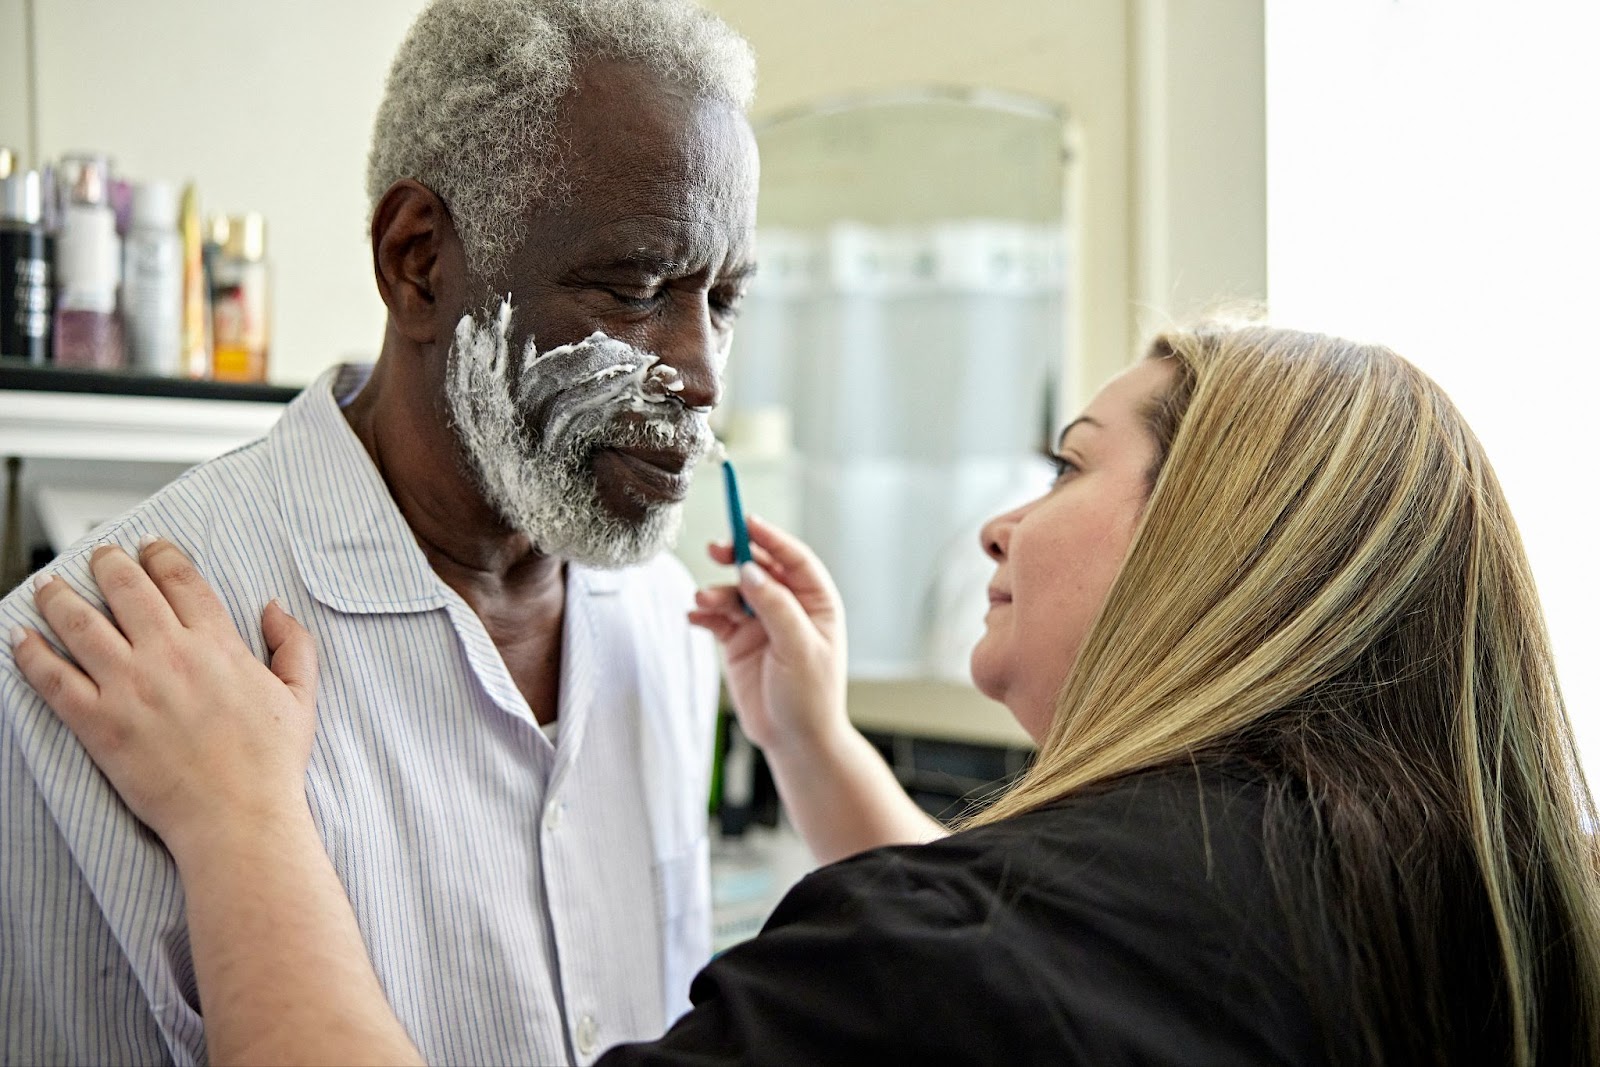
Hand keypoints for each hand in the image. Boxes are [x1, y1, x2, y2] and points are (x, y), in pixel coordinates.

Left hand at [11, 539, 318, 863]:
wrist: (236, 816)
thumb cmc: (269, 763)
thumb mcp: (300, 696)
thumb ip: (293, 644)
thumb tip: (274, 607)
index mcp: (217, 645)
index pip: (181, 580)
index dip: (161, 555)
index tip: (149, 547)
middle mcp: (169, 655)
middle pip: (126, 588)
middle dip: (108, 563)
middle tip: (98, 556)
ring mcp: (129, 687)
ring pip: (82, 624)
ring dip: (60, 598)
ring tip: (49, 586)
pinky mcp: (99, 723)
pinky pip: (53, 678)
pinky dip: (32, 654)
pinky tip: (22, 638)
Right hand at [688, 515, 848, 756]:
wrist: (794, 740)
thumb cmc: (811, 697)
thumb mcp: (799, 648)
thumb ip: (776, 606)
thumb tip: (751, 569)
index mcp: (816, 602)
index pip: (793, 558)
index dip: (771, 538)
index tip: (747, 521)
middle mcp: (788, 607)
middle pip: (760, 567)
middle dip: (738, 556)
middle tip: (716, 549)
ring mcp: (761, 623)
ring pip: (734, 591)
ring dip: (717, 592)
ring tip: (703, 601)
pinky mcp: (738, 641)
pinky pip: (717, 617)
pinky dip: (704, 613)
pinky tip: (694, 617)